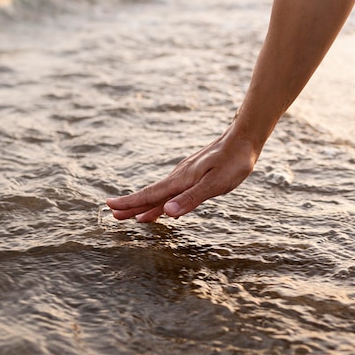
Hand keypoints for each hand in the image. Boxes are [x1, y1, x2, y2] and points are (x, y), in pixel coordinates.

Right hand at [107, 126, 258, 221]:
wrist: (244, 137)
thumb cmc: (233, 161)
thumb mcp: (215, 184)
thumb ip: (191, 198)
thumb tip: (167, 212)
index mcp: (180, 181)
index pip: (150, 195)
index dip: (131, 203)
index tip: (111, 208)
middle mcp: (179, 178)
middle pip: (151, 195)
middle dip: (132, 206)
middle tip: (113, 215)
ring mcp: (186, 175)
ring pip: (161, 194)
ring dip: (147, 205)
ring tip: (135, 216)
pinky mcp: (194, 175)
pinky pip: (173, 191)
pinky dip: (164, 201)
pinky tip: (166, 207)